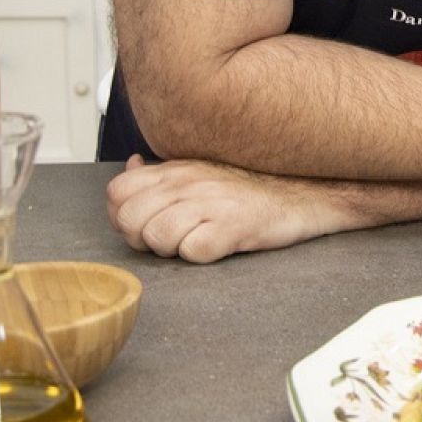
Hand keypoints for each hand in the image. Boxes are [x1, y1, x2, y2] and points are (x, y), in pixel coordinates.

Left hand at [106, 155, 342, 263]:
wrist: (304, 191)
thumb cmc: (251, 186)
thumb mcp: (201, 169)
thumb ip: (162, 172)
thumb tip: (131, 166)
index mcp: (177, 170)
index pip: (117, 193)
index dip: (123, 216)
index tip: (147, 223)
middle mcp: (190, 182)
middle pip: (130, 220)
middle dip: (143, 238)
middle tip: (171, 238)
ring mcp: (212, 203)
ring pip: (158, 237)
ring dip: (172, 249)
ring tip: (196, 240)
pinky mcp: (235, 226)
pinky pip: (195, 251)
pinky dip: (201, 255)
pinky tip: (217, 244)